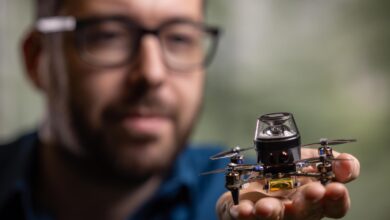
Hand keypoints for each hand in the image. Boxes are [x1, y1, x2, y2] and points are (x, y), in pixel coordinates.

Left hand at [216, 148, 359, 219]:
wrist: (255, 176)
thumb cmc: (287, 170)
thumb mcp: (310, 159)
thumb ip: (330, 161)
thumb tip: (347, 164)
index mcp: (315, 199)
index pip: (334, 205)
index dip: (337, 198)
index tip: (336, 187)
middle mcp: (297, 210)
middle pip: (306, 211)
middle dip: (309, 202)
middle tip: (312, 192)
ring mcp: (273, 213)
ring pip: (275, 217)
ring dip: (272, 212)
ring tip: (266, 208)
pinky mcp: (247, 212)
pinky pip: (245, 216)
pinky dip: (244, 213)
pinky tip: (242, 208)